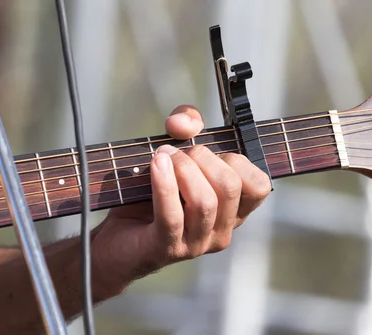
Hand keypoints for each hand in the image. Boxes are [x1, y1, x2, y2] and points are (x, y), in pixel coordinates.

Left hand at [90, 105, 270, 296]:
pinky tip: (156, 165)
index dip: (236, 158)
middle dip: (202, 158)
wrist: (113, 238)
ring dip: (182, 170)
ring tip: (161, 157)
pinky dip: (164, 184)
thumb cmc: (148, 196)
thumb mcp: (174, 154)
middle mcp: (220, 231)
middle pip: (230, 187)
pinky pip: (172, 215)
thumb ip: (186, 127)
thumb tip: (184, 123)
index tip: (207, 149)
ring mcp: (196, 244)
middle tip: (175, 151)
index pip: (258, 186)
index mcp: (232, 212)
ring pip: (205, 202)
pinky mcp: (167, 248)